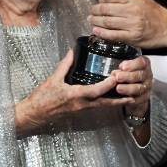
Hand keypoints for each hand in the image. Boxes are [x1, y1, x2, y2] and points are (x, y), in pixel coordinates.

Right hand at [15, 49, 132, 135]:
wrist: (34, 114)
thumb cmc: (42, 98)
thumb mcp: (53, 79)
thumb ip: (64, 65)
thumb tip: (73, 51)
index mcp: (74, 95)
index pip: (94, 91)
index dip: (106, 85)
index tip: (116, 78)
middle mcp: (81, 104)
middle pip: (104, 103)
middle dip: (119, 99)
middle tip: (132, 93)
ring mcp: (81, 109)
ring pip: (102, 106)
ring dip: (116, 102)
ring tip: (129, 97)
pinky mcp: (80, 111)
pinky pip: (97, 107)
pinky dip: (107, 103)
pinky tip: (113, 99)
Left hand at [88, 0, 166, 48]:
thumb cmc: (154, 12)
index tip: (99, 0)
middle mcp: (132, 10)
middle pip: (106, 9)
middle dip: (95, 10)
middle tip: (92, 11)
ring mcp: (132, 24)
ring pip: (107, 22)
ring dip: (96, 21)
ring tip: (91, 20)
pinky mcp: (132, 37)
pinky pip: (113, 35)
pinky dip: (102, 33)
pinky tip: (96, 30)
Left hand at [113, 55, 152, 145]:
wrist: (133, 88)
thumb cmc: (126, 72)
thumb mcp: (123, 62)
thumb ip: (115, 56)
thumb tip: (99, 44)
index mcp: (143, 63)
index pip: (141, 62)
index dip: (133, 64)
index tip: (122, 66)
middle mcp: (147, 74)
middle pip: (140, 75)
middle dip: (128, 76)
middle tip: (117, 76)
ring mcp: (146, 87)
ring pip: (139, 88)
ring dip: (129, 88)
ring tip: (118, 88)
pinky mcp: (143, 98)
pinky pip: (138, 99)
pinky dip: (131, 99)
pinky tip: (124, 98)